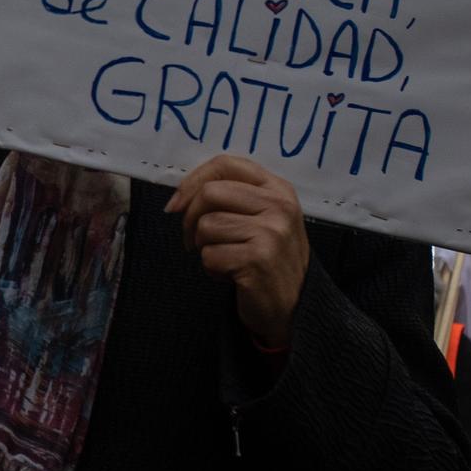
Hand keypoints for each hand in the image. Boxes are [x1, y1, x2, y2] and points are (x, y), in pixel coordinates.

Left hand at [165, 155, 309, 347]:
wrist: (294, 305)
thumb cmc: (267, 258)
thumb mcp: (261, 218)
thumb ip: (232, 197)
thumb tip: (179, 198)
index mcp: (278, 189)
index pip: (226, 164)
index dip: (193, 180)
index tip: (177, 204)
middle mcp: (279, 206)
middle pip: (210, 193)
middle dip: (191, 218)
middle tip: (194, 240)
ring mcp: (272, 232)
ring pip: (207, 226)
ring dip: (205, 247)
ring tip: (225, 258)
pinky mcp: (258, 259)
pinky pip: (210, 255)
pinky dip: (212, 269)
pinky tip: (231, 275)